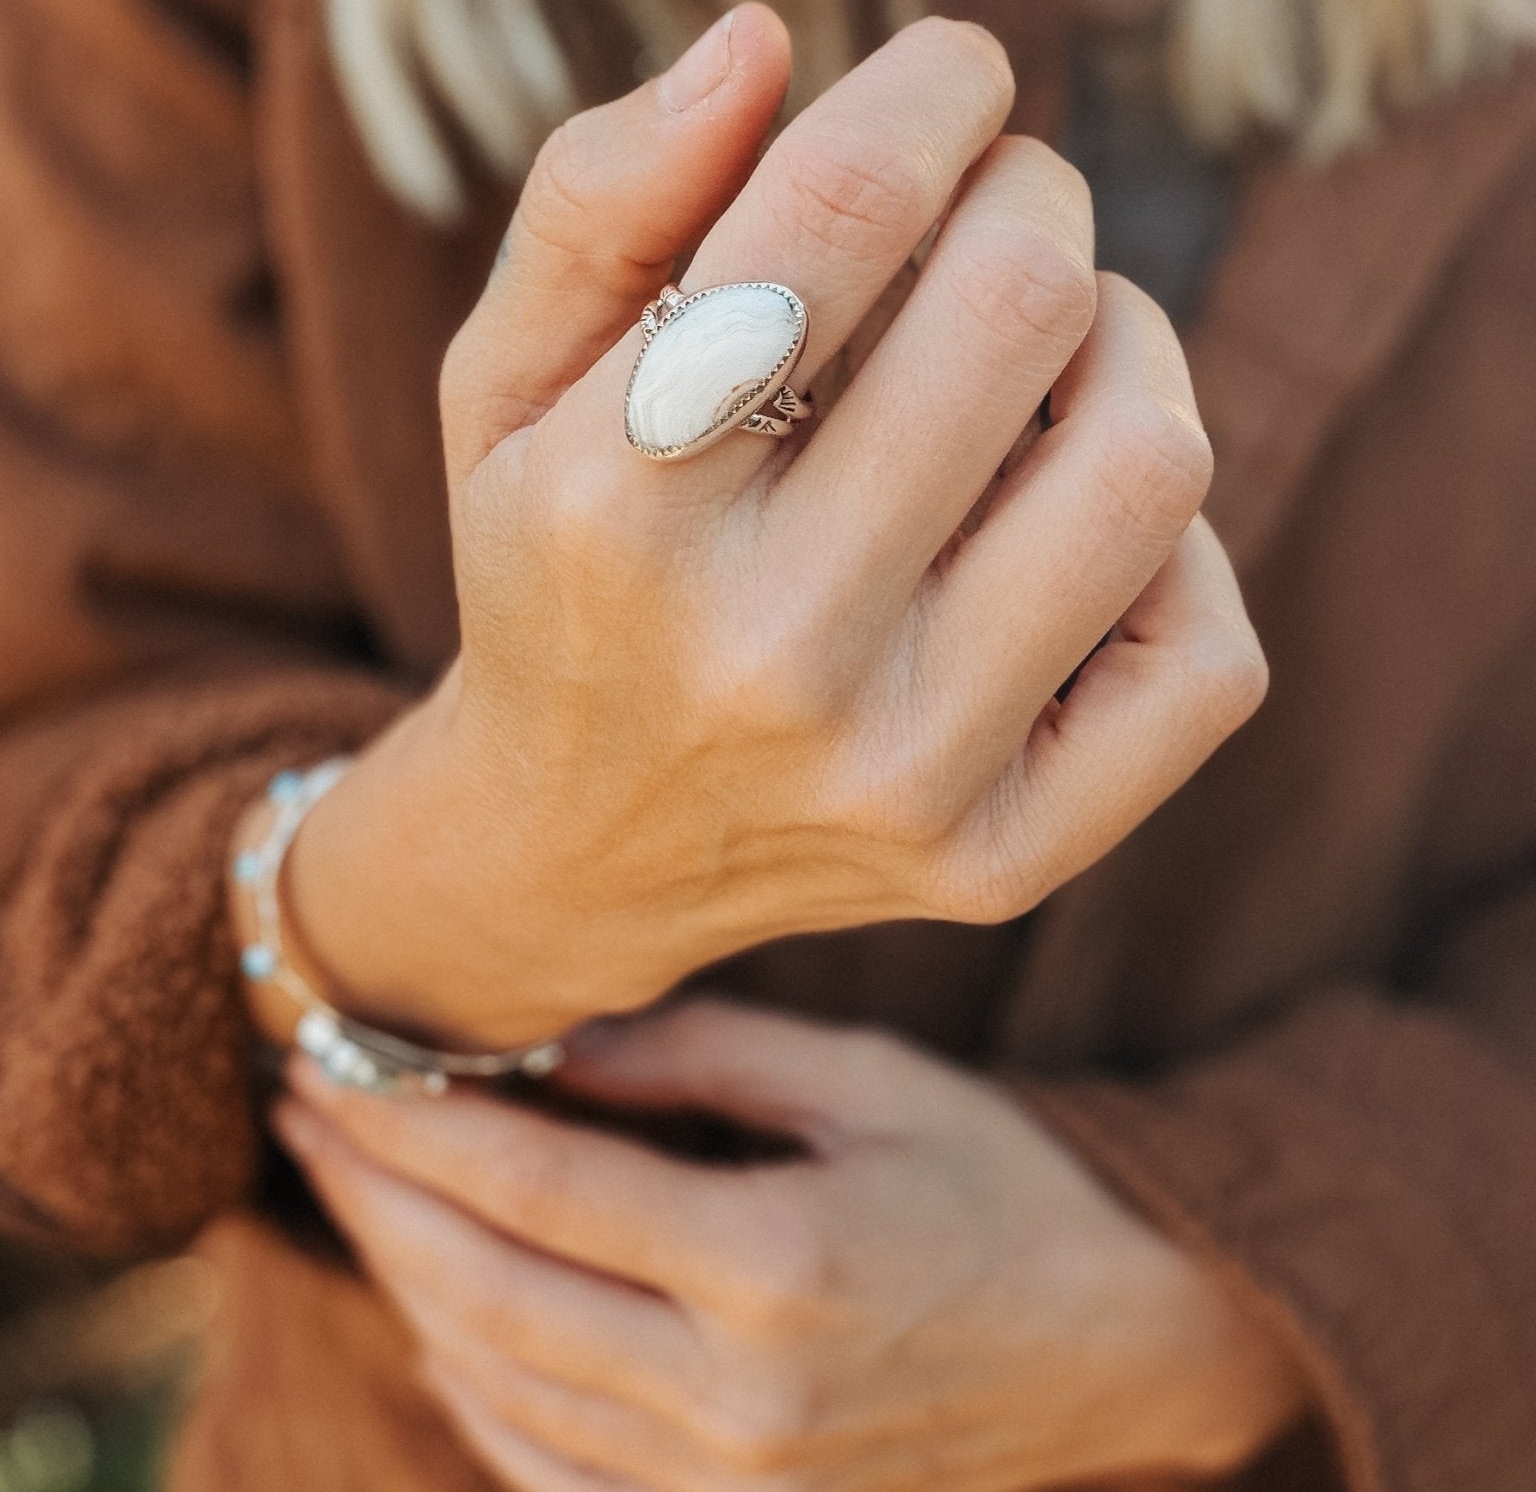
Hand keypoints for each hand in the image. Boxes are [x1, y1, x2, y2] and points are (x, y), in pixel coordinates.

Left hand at [276, 997, 1306, 1491]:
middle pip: (492, 1294)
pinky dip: (471, 1385)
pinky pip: (551, 1470)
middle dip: (375, 1199)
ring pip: (503, 1388)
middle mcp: (741, 1398)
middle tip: (299, 1111)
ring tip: (347, 1191)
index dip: (419, 1124)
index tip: (334, 1061)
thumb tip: (553, 1043)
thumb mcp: (873, 1082)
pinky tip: (437, 1311)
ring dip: (404, 1283)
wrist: (1124, 1356)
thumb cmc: (1006, 1189)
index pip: (543, 1188)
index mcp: (781, 1263)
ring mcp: (733, 1486)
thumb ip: (706, 1058)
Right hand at [282, 9, 1264, 1048]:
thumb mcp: (505, 379)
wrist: (573, 849)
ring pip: (1149, 462)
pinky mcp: (1002, 858)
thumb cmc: (555, 566)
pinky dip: (1176, 541)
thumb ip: (601, 196)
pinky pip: (1208, 651)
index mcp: (618, 502)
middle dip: (1031, 195)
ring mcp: (900, 771)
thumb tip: (764, 39)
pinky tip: (1074, 511)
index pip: (842, 205)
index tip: (954, 73)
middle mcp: (766, 650)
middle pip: (1019, 305)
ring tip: (1061, 339)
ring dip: (1130, 341)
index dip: (934, 87)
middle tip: (997, 205)